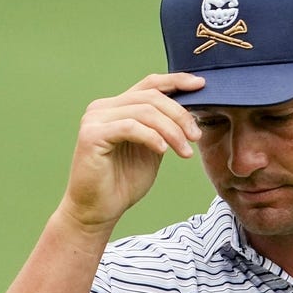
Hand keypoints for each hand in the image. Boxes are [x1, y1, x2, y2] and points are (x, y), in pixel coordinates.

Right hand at [59, 73, 204, 230]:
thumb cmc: (122, 183)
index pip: (149, 84)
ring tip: (184, 151)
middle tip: (196, 136)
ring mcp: (94, 120)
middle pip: (151, 97)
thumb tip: (191, 110)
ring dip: (171, 130)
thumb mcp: (152, 148)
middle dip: (179, 115)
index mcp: (116, 107)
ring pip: (145, 111)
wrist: (97, 211)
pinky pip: (130, 127)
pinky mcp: (91, 135)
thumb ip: (163, 127)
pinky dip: (151, 137)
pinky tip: (162, 151)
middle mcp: (102, 108)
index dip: (176, 81)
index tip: (201, 85)